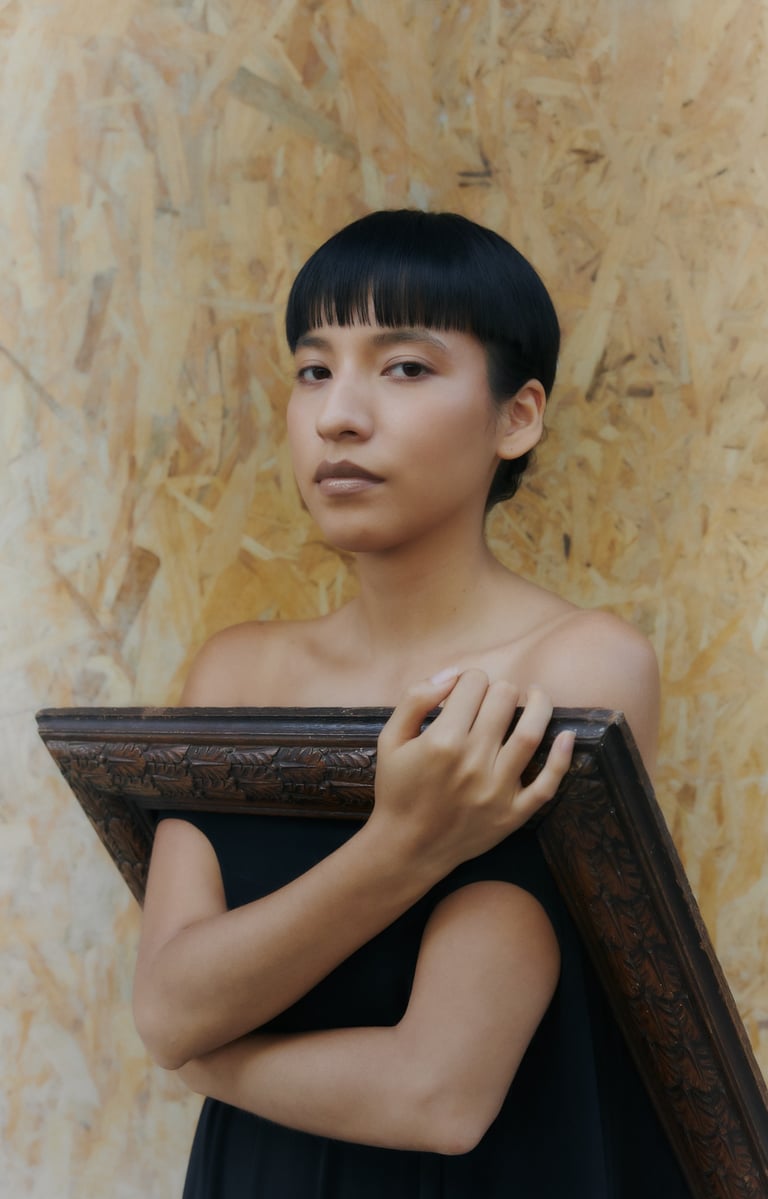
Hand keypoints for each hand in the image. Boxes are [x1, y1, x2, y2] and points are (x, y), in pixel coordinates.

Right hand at [371, 669, 573, 876]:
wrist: (406, 847)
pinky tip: (566, 735)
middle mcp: (473, 761)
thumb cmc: (397, 789)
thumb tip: (452, 674)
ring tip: (535, 696)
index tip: (465, 692)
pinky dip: (562, 757)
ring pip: (531, 732)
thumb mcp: (391, 738)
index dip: (469, 679)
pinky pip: (547, 784)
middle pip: (504, 698)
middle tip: (493, 698)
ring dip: (538, 704)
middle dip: (499, 689)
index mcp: (442, 740)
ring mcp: (497, 789)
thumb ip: (415, 698)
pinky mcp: (513, 814)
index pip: (473, 683)